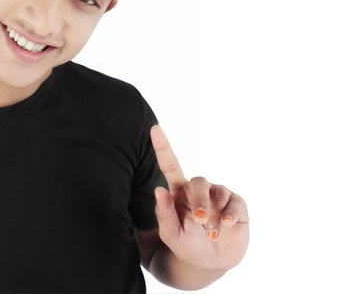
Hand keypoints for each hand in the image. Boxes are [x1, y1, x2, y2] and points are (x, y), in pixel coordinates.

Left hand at [150, 124, 248, 272]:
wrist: (212, 263)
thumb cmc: (187, 246)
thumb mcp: (172, 236)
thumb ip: (164, 215)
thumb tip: (159, 191)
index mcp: (178, 193)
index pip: (170, 165)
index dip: (162, 147)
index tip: (154, 129)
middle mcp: (199, 190)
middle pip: (199, 181)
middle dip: (200, 201)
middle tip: (199, 220)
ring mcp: (219, 196)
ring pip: (218, 192)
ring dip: (214, 215)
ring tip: (211, 234)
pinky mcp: (237, 205)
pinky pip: (236, 202)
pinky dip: (231, 214)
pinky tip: (227, 224)